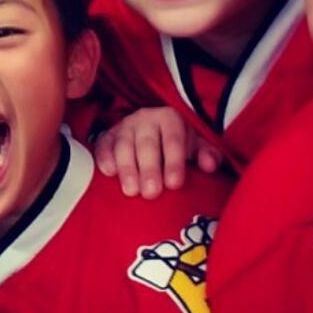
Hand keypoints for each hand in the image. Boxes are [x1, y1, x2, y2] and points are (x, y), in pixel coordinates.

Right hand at [93, 106, 222, 198]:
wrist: (153, 131)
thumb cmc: (178, 144)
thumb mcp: (196, 145)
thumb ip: (207, 154)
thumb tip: (209, 165)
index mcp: (170, 119)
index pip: (173, 139)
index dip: (174, 161)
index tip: (175, 184)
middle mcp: (146, 118)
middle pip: (147, 144)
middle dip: (149, 169)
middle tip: (151, 193)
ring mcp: (124, 126)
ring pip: (124, 146)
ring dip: (127, 169)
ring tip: (131, 191)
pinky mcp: (108, 136)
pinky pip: (103, 145)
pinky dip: (104, 158)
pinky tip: (108, 173)